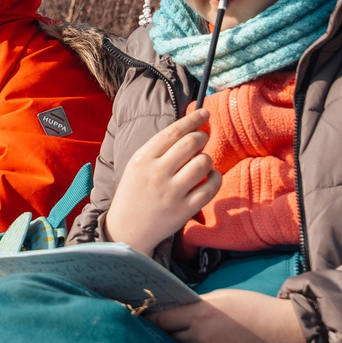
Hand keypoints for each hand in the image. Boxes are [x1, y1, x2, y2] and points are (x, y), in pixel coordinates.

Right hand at [103, 108, 219, 254]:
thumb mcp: (137, 165)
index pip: (174, 131)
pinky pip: (211, 187)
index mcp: (143, 158)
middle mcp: (158, 173)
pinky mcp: (185, 210)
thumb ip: (159, 148)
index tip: (204, 112)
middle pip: (192, 143)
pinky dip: (215, 178)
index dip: (193, 119)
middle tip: (202, 139)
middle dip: (201, 137)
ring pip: (203, 162)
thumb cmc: (134, 193)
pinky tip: (209, 177)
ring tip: (201, 162)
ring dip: (206, 158)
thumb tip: (190, 128)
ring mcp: (172, 192)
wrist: (126, 230)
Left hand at [149, 289, 310, 342]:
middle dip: (167, 335)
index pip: (161, 320)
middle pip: (169, 339)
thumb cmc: (255, 308)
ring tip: (195, 342)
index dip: (150, 320)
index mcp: (199, 315)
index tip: (142, 319)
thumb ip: (197, 305)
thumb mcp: (223, 297)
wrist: (285, 334)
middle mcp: (199, 338)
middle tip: (163, 332)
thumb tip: (177, 310)